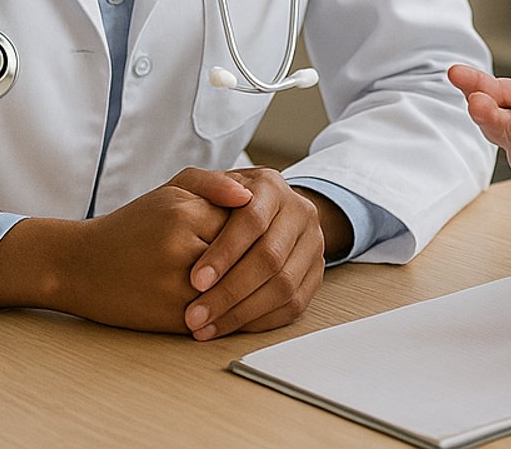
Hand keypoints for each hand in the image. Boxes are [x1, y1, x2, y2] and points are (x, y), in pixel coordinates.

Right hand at [0, 167, 252, 331]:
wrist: (79, 267)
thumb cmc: (132, 226)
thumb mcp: (169, 191)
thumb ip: (213, 184)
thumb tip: (250, 197)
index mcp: (183, 211)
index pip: (247, 220)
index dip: (251, 229)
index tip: (254, 232)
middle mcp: (180, 247)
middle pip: (245, 255)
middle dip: (251, 258)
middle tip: (254, 259)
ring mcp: (176, 286)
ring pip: (236, 286)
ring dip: (244, 287)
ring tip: (239, 281)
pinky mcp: (173, 318)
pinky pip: (221, 314)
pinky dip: (229, 310)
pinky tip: (224, 303)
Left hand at [183, 167, 325, 339]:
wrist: (255, 212)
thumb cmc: (217, 203)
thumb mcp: (202, 184)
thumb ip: (208, 183)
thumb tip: (235, 194)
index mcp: (272, 186)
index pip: (253, 220)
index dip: (224, 253)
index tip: (194, 280)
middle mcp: (300, 213)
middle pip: (270, 258)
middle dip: (229, 292)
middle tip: (194, 315)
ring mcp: (312, 244)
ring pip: (284, 286)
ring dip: (242, 313)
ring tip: (205, 328)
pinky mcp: (316, 273)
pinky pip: (294, 305)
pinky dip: (260, 322)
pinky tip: (229, 327)